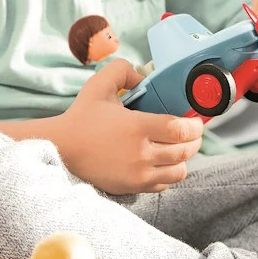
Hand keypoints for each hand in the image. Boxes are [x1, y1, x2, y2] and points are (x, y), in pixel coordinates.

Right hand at [47, 58, 203, 194]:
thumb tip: (142, 75)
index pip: (180, 130)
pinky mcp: (132, 188)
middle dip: (194, 141)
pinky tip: (164, 162)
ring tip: (180, 148)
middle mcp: (141, 154)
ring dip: (184, 159)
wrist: (61, 149)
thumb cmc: (81, 117)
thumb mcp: (99, 85)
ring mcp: (137, 174)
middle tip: (193, 133)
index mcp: (137, 127)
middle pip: (184, 151)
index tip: (195, 121)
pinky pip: (163, 184)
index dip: (195, 126)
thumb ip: (122, 70)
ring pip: (178, 171)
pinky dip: (169, 174)